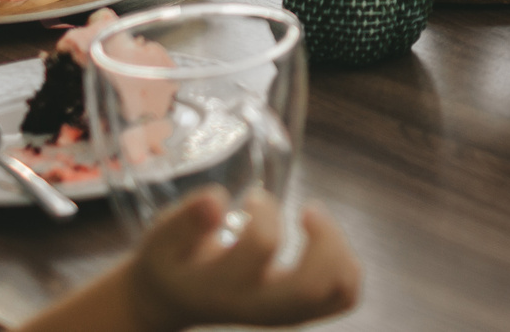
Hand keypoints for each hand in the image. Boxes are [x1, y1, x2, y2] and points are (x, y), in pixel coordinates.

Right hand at [123, 189, 360, 330]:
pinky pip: (344, 296)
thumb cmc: (170, 262)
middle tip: (308, 210)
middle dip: (326, 239)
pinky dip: (347, 265)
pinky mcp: (298, 311)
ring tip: (314, 220)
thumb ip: (185, 220)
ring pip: (338, 294)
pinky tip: (322, 240)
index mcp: (221, 287)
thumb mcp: (162, 239)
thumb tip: (216, 200)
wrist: (171, 301)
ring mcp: (282, 314)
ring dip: (341, 249)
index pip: (262, 248)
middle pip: (313, 286)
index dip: (265, 212)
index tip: (253, 196)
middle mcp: (256, 306)